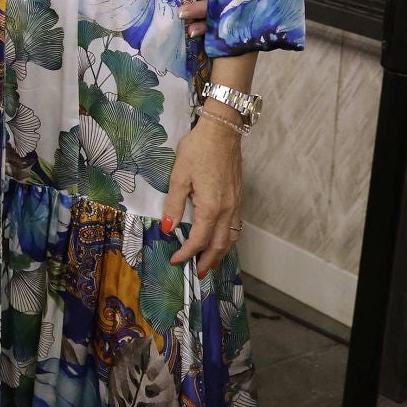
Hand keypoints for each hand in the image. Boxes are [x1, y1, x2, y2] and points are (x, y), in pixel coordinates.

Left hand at [163, 110, 242, 275]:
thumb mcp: (178, 176)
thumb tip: (167, 228)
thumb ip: (173, 204)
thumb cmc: (198, 150)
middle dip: (208, 261)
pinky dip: (229, 239)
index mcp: (211, 208)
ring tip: (211, 263)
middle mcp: (227, 210)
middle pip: (219, 244)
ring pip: (231, 237)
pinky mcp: (238, 197)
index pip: (198, 240)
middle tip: (198, 274)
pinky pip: (236, 226)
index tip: (175, 260)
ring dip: (221, 253)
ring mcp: (236, 204)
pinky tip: (222, 239)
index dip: (186, 253)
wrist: (222, 132)